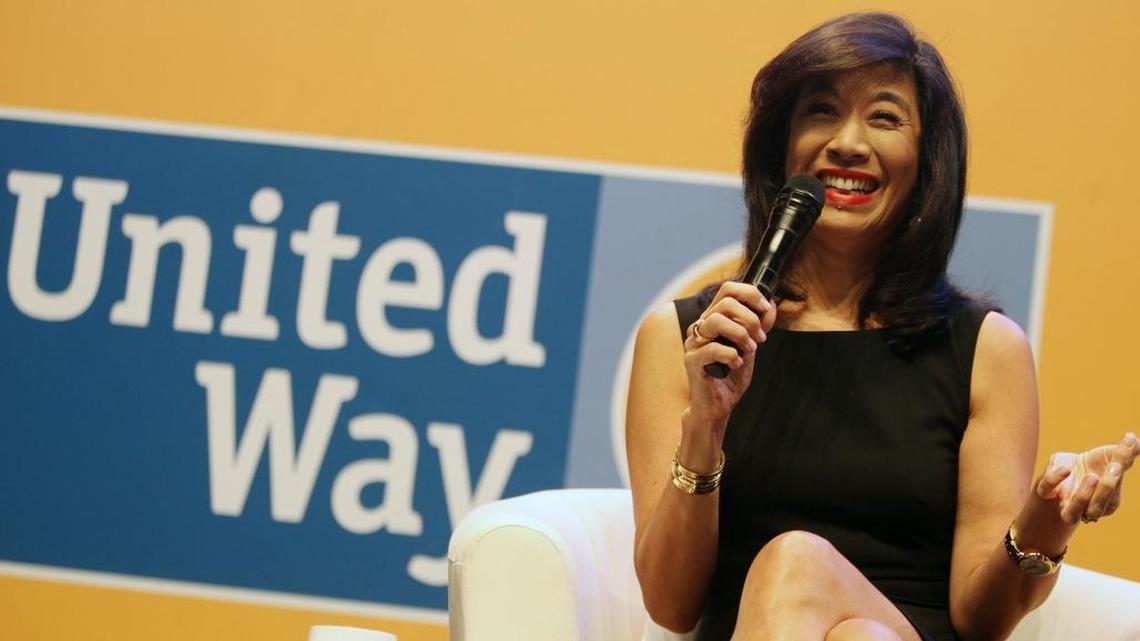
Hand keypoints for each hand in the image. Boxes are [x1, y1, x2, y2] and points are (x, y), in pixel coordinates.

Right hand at [682, 282, 774, 431]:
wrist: (718, 407)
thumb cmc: (730, 377)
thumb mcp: (749, 347)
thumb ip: (756, 328)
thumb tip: (770, 307)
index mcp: (712, 319)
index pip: (728, 290)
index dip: (750, 294)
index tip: (766, 310)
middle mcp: (700, 327)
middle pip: (726, 302)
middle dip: (750, 318)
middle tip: (759, 338)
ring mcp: (693, 343)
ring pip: (716, 320)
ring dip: (740, 334)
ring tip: (749, 350)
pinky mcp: (692, 360)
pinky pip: (712, 348)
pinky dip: (731, 355)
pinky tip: (736, 364)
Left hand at [1036, 432, 1139, 524]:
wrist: (1060, 470)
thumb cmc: (1090, 465)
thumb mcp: (1106, 455)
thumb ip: (1122, 453)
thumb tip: (1138, 440)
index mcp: (1105, 499)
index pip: (1113, 492)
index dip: (1119, 476)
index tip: (1124, 456)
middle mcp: (1086, 506)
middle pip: (1097, 506)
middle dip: (1106, 488)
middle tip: (1113, 467)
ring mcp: (1064, 501)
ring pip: (1074, 510)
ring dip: (1084, 494)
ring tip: (1092, 476)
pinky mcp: (1044, 491)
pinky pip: (1047, 489)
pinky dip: (1055, 479)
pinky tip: (1066, 468)